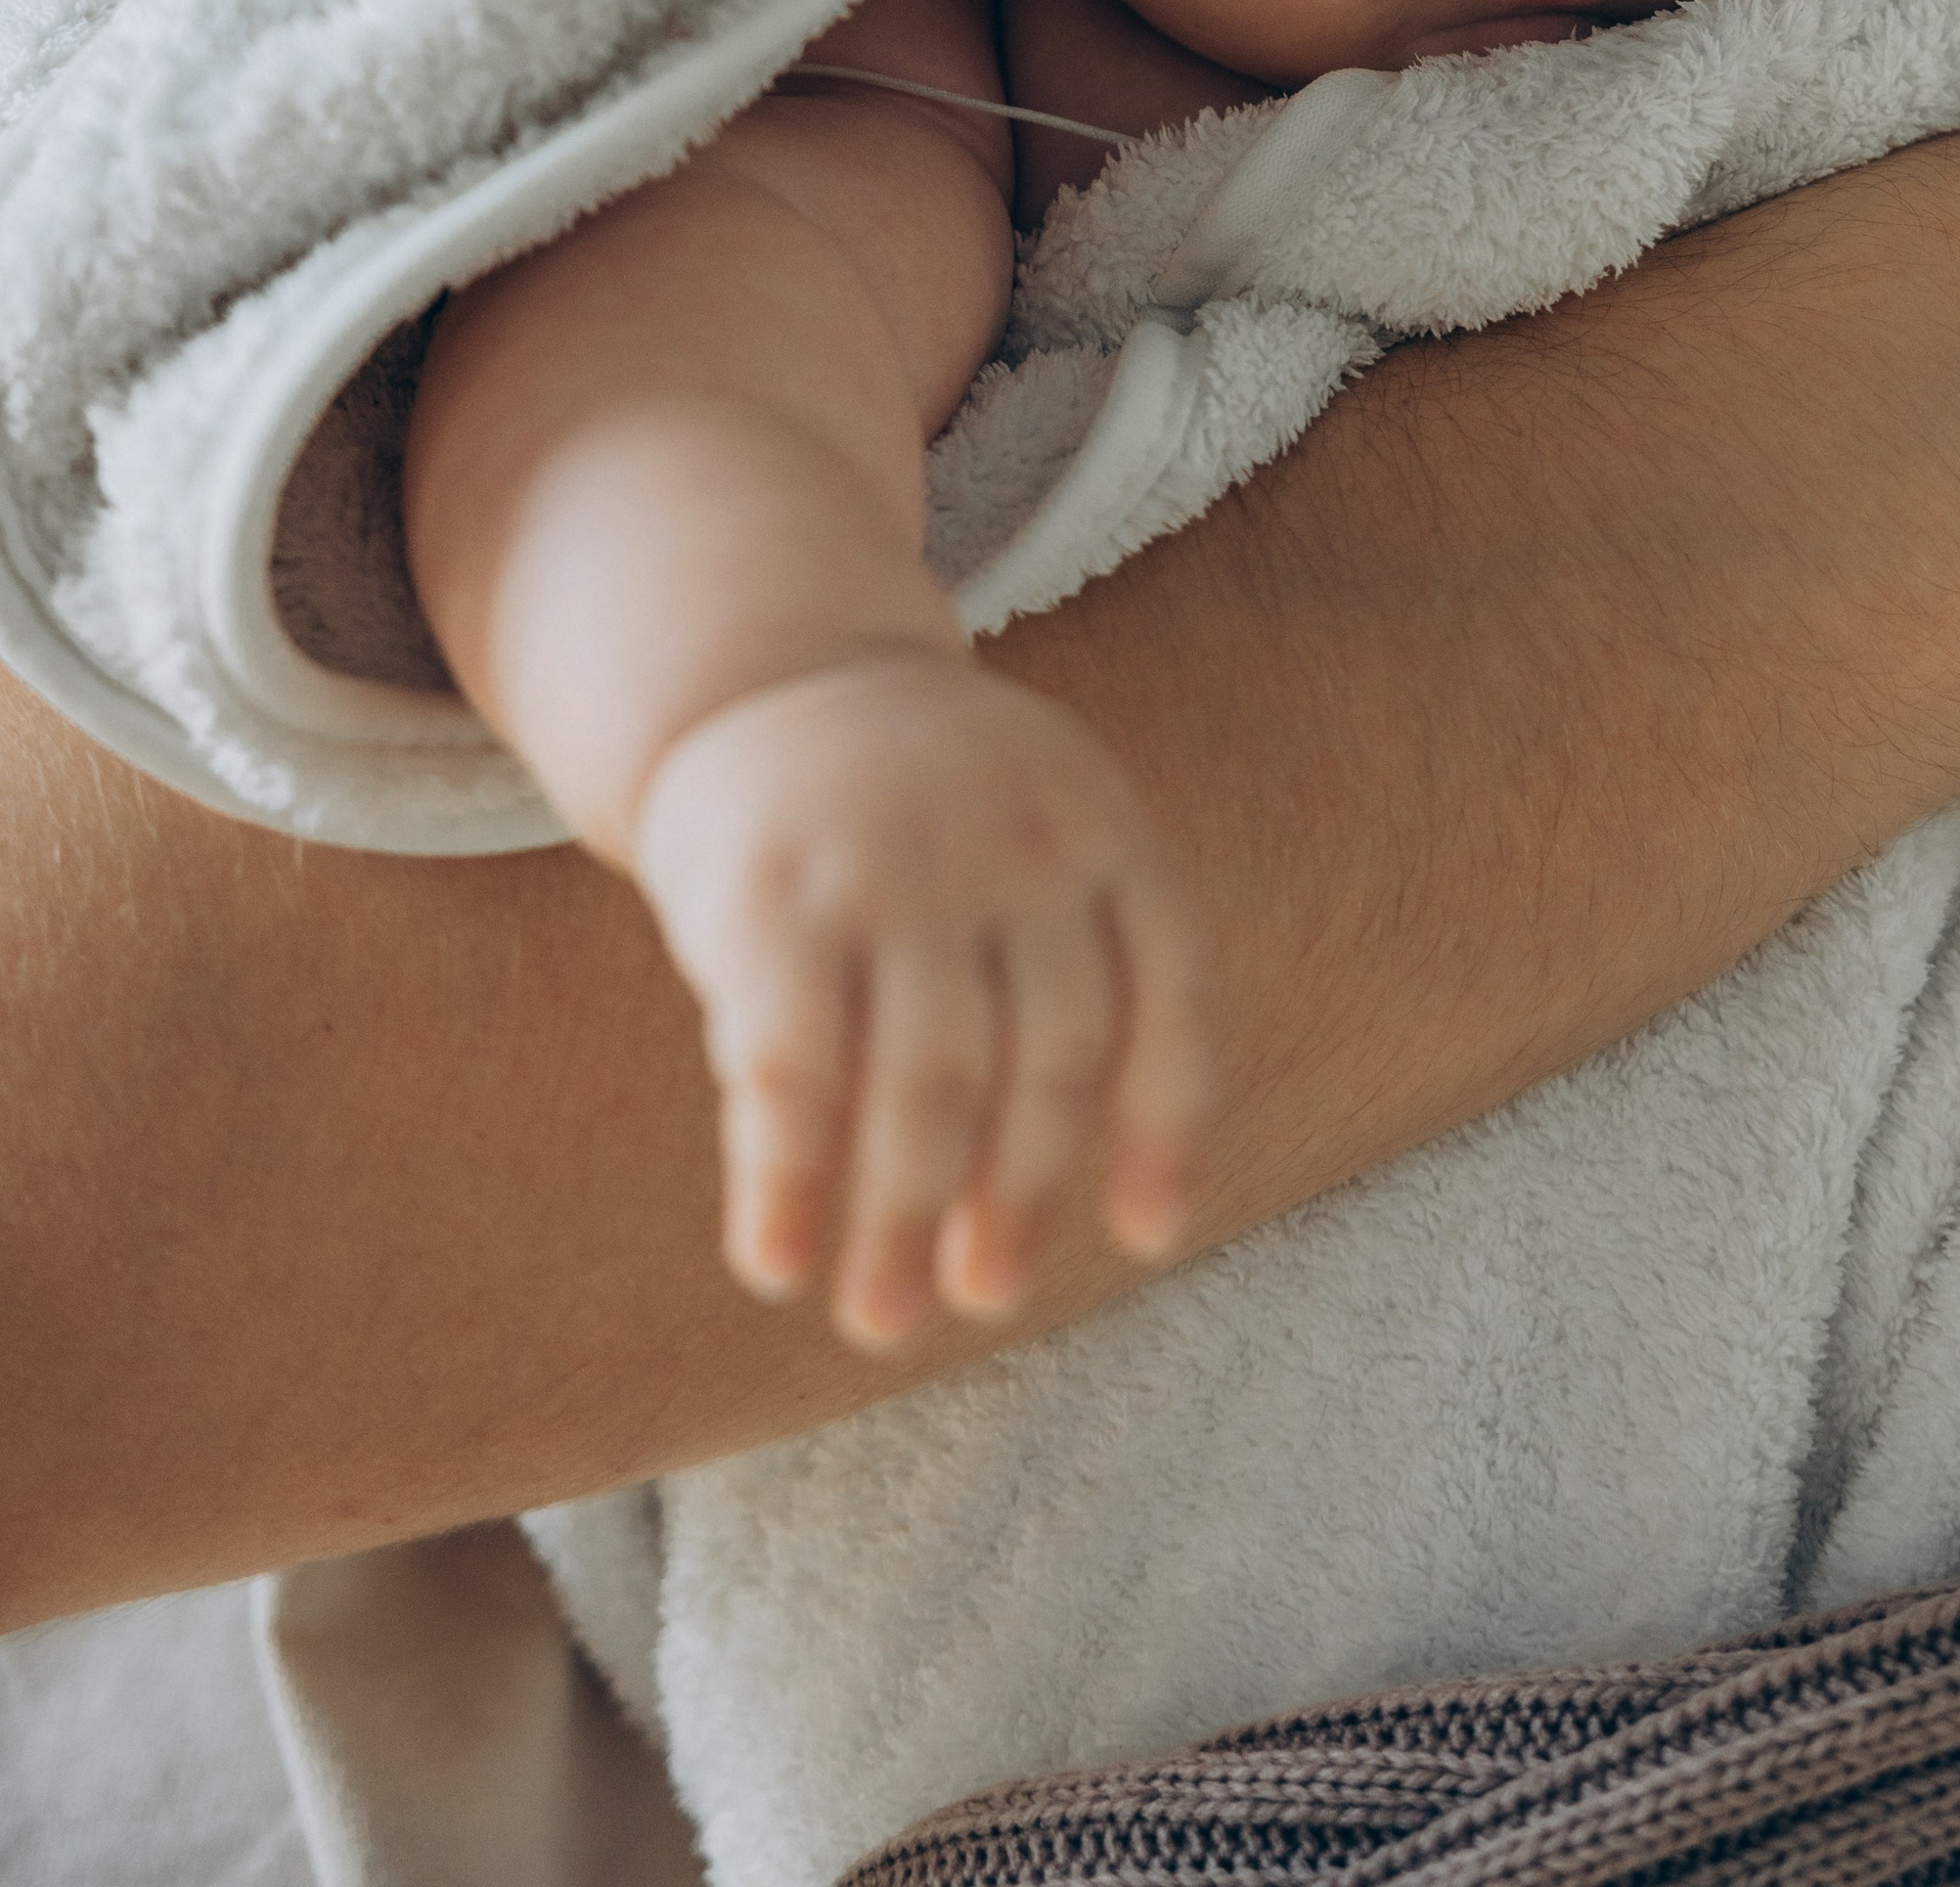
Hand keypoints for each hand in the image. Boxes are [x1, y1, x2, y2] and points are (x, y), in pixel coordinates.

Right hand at [631, 652, 1209, 1345]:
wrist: (765, 673)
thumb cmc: (929, 806)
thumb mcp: (1044, 827)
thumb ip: (1085, 973)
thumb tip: (1146, 1214)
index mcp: (1102, 827)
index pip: (1166, 991)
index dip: (1165, 1124)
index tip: (1147, 1237)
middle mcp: (1011, 846)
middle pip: (1044, 1059)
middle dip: (1017, 1196)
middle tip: (980, 1299)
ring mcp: (891, 870)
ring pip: (928, 1083)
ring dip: (905, 1218)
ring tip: (880, 1315)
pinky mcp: (771, 901)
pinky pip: (792, 1070)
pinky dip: (785, 1181)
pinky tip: (775, 1258)